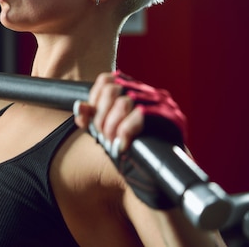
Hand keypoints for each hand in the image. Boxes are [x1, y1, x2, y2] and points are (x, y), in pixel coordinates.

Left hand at [74, 71, 186, 209]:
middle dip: (100, 116)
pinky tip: (122, 145)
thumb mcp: (108, 128)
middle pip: (111, 91)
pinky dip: (124, 133)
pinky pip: (138, 117)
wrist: (165, 168)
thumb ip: (92, 116)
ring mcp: (160, 102)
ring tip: (111, 142)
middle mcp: (147, 91)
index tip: (92, 119)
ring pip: (123, 103)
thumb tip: (78, 107)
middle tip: (102, 135)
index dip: (94, 99)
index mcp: (134, 89)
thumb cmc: (135, 146)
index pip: (106, 81)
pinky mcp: (169, 117)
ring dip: (111, 126)